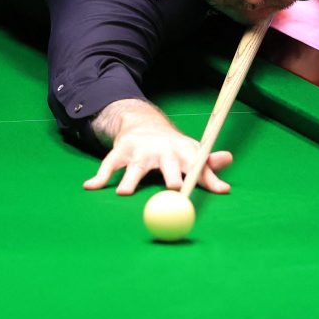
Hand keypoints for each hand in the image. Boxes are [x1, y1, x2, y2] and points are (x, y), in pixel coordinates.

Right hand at [83, 99, 232, 194]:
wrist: (143, 124)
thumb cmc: (173, 148)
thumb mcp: (193, 154)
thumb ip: (208, 168)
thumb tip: (227, 181)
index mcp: (183, 152)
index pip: (198, 165)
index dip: (207, 177)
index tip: (219, 190)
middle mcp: (162, 151)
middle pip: (168, 164)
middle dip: (171, 175)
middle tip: (173, 188)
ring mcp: (139, 151)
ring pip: (135, 168)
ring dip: (129, 181)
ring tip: (124, 193)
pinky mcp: (121, 152)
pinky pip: (108, 165)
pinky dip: (99, 177)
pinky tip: (91, 186)